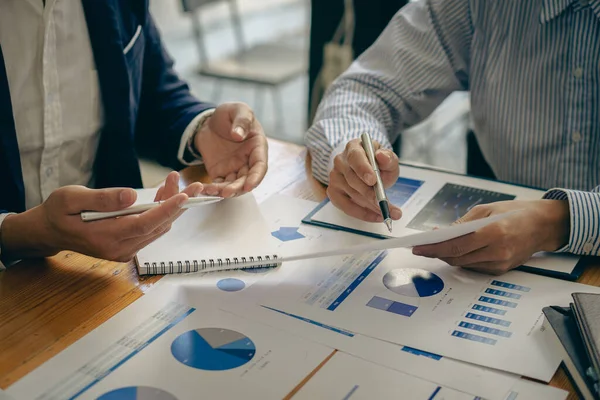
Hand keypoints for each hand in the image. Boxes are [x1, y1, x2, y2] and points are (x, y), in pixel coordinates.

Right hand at [2, 172, 201, 261]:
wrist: (49, 231)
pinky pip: (151, 229)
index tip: (184, 195)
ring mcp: (125, 250)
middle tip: (193, 183)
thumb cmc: (57, 212)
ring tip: (174, 182)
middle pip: (158, 226)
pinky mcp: (128, 247)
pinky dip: (161, 212)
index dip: (167, 210)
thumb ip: (102, 198)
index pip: (144, 224)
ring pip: (158, 228)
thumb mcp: (71, 198)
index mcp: (105, 238)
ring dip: (171, 207)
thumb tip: (131, 195)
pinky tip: (163, 195)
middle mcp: (119, 249)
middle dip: (178, 205)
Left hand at [195, 102, 267, 197]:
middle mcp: (248, 161)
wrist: (210, 121)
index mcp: (257, 147)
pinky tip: (205, 190)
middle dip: (238, 188)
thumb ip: (241, 120)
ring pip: (233, 185)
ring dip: (225, 191)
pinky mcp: (220, 172)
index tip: (249, 186)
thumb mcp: (238, 109)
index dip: (256, 177)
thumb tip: (238, 135)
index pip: (260, 166)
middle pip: (246, 179)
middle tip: (227, 192)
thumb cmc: (230, 114)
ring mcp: (234, 168)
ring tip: (213, 192)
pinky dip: (213, 189)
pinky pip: (218, 184)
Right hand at [327, 138, 401, 221]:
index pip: (355, 157)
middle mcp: (340, 161)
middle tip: (387, 205)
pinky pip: (346, 207)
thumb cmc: (378, 165)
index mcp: (353, 148)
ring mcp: (335, 177)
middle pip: (352, 179)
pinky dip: (362, 214)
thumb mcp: (388, 160)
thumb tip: (382, 156)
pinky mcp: (333, 192)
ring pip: (352, 195)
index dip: (363, 169)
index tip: (373, 180)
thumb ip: (389, 159)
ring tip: (388, 212)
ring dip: (371, 206)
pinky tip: (375, 216)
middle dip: (371, 194)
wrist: (370, 171)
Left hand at [412, 200, 570, 274]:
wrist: (543, 225)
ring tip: (431, 248)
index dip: (434, 248)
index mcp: (494, 232)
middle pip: (457, 257)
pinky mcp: (501, 270)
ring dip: (446, 256)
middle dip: (435, 253)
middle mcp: (498, 251)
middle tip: (420, 248)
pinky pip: (474, 266)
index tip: (418, 246)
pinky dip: (460, 259)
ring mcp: (500, 263)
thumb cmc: (515, 212)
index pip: (456, 245)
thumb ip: (463, 223)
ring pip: (463, 264)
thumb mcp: (487, 210)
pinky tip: (451, 251)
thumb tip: (441, 233)